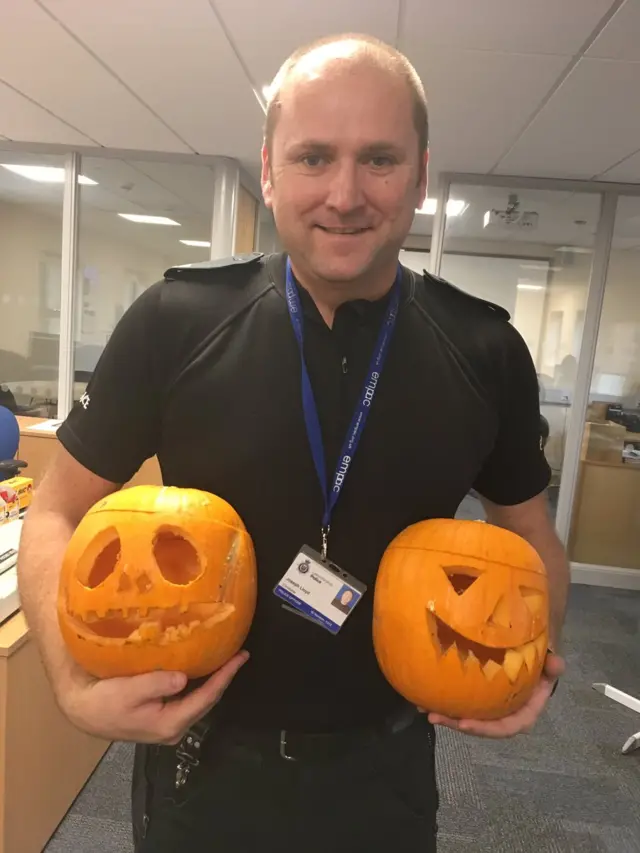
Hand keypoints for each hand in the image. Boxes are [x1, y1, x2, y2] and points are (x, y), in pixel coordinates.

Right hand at [61, 651, 248, 744]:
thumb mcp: (128, 691)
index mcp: (170, 724)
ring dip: (213, 681)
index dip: (226, 677)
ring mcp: (169, 725)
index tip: (241, 657)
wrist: (84, 712)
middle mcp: (174, 728)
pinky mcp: (162, 718)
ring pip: (199, 701)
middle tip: (239, 654)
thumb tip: (183, 678)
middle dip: (224, 678)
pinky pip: (189, 700)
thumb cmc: (104, 701)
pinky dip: (200, 683)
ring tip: (227, 659)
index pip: (207, 698)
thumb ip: (157, 684)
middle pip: (207, 701)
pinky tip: (204, 669)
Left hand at [426, 652, 564, 737]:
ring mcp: (488, 709)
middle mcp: (503, 715)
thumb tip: (557, 663)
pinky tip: (425, 695)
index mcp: (523, 714)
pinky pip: (461, 703)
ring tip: (423, 707)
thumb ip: (553, 667)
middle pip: (479, 726)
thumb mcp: (548, 666)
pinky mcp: (477, 699)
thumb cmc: (539, 664)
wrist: (531, 656)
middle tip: (434, 716)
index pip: (505, 728)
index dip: (485, 729)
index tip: (464, 724)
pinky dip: (444, 701)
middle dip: (456, 724)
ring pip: (465, 716)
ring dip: (445, 715)